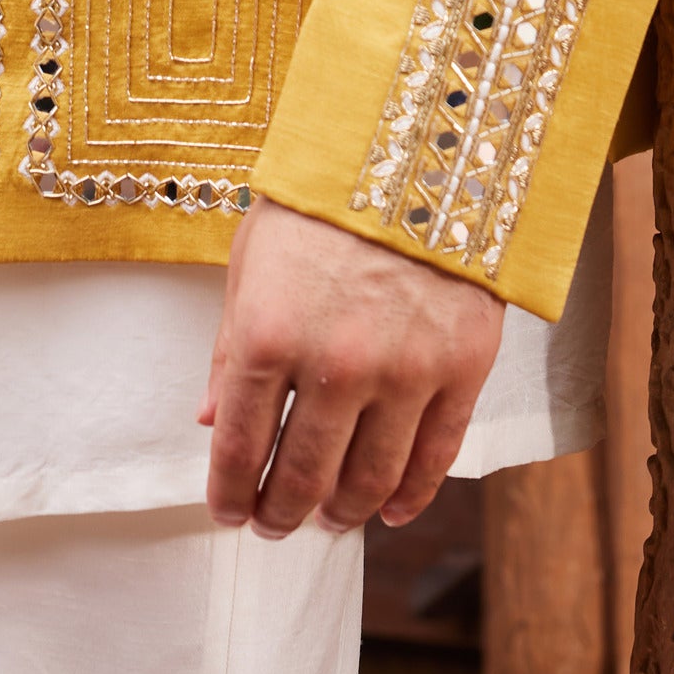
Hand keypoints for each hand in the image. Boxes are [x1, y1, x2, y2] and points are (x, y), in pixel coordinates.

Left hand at [199, 195, 503, 538]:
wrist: (418, 148)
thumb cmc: (322, 203)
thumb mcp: (253, 260)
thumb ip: (230, 348)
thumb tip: (212, 422)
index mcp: (266, 334)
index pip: (240, 448)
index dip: (229, 495)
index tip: (228, 514)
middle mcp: (333, 364)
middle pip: (304, 477)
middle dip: (281, 513)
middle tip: (274, 525)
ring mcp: (404, 370)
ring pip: (369, 480)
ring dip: (341, 512)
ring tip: (328, 518)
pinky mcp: (461, 368)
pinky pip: (434, 458)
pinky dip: (409, 497)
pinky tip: (388, 511)